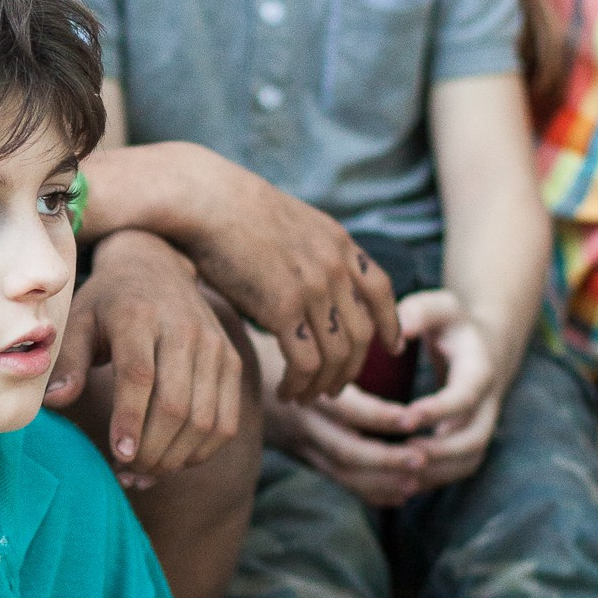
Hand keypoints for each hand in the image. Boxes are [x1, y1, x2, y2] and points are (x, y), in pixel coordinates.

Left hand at [43, 229, 241, 482]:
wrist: (156, 267)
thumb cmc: (108, 303)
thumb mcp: (79, 321)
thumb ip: (68, 361)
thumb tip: (54, 401)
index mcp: (138, 317)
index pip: (140, 376)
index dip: (131, 420)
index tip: (120, 455)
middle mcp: (183, 329)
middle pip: (176, 404)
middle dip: (152, 449)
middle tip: (127, 471)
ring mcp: (213, 346)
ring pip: (205, 419)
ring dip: (176, 457)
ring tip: (147, 473)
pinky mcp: (231, 362)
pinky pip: (227, 420)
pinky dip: (203, 451)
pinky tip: (175, 460)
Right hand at [191, 168, 399, 401]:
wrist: (205, 200)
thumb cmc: (230, 211)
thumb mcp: (287, 222)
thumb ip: (307, 251)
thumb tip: (304, 278)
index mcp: (338, 242)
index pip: (381, 289)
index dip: (390, 322)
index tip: (392, 346)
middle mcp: (334, 266)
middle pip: (362, 334)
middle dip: (351, 369)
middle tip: (335, 389)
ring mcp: (313, 287)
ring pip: (336, 355)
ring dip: (323, 384)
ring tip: (305, 397)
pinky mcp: (283, 307)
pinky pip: (306, 362)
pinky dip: (300, 384)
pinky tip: (286, 391)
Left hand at [265, 290, 501, 506]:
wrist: (480, 343)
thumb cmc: (450, 322)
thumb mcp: (437, 307)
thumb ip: (417, 313)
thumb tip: (396, 330)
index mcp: (479, 370)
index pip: (465, 397)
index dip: (438, 411)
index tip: (405, 418)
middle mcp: (487, 404)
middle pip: (473, 439)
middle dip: (439, 452)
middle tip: (400, 454)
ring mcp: (481, 426)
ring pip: (468, 462)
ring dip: (435, 473)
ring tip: (395, 473)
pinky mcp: (469, 441)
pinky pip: (457, 470)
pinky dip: (431, 479)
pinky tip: (396, 481)